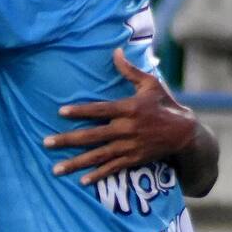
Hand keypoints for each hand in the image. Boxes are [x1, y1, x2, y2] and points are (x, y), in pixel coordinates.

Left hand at [43, 48, 196, 184]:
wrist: (185, 133)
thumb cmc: (165, 103)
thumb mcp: (150, 83)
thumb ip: (129, 70)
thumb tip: (115, 51)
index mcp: (129, 108)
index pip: (99, 110)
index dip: (80, 111)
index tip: (60, 112)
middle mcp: (126, 129)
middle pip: (91, 136)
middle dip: (67, 140)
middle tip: (46, 143)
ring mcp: (129, 146)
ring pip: (97, 156)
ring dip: (76, 163)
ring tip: (56, 169)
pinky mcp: (134, 160)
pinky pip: (112, 168)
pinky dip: (98, 175)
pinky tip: (82, 180)